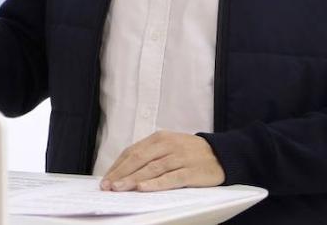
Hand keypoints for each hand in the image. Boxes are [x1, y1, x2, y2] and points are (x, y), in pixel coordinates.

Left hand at [99, 131, 225, 191]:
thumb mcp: (168, 147)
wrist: (221, 154)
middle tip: (107, 186)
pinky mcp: (191, 171)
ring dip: (133, 179)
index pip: (133, 152)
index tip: (105, 179)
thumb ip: (150, 155)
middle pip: (139, 159)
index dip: (118, 166)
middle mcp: (168, 145)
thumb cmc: (190, 153)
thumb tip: (124, 170)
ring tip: (119, 188)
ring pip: (152, 168)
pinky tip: (143, 188)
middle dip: (121, 173)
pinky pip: (171, 178)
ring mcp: (180, 157)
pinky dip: (155, 183)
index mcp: (159, 138)